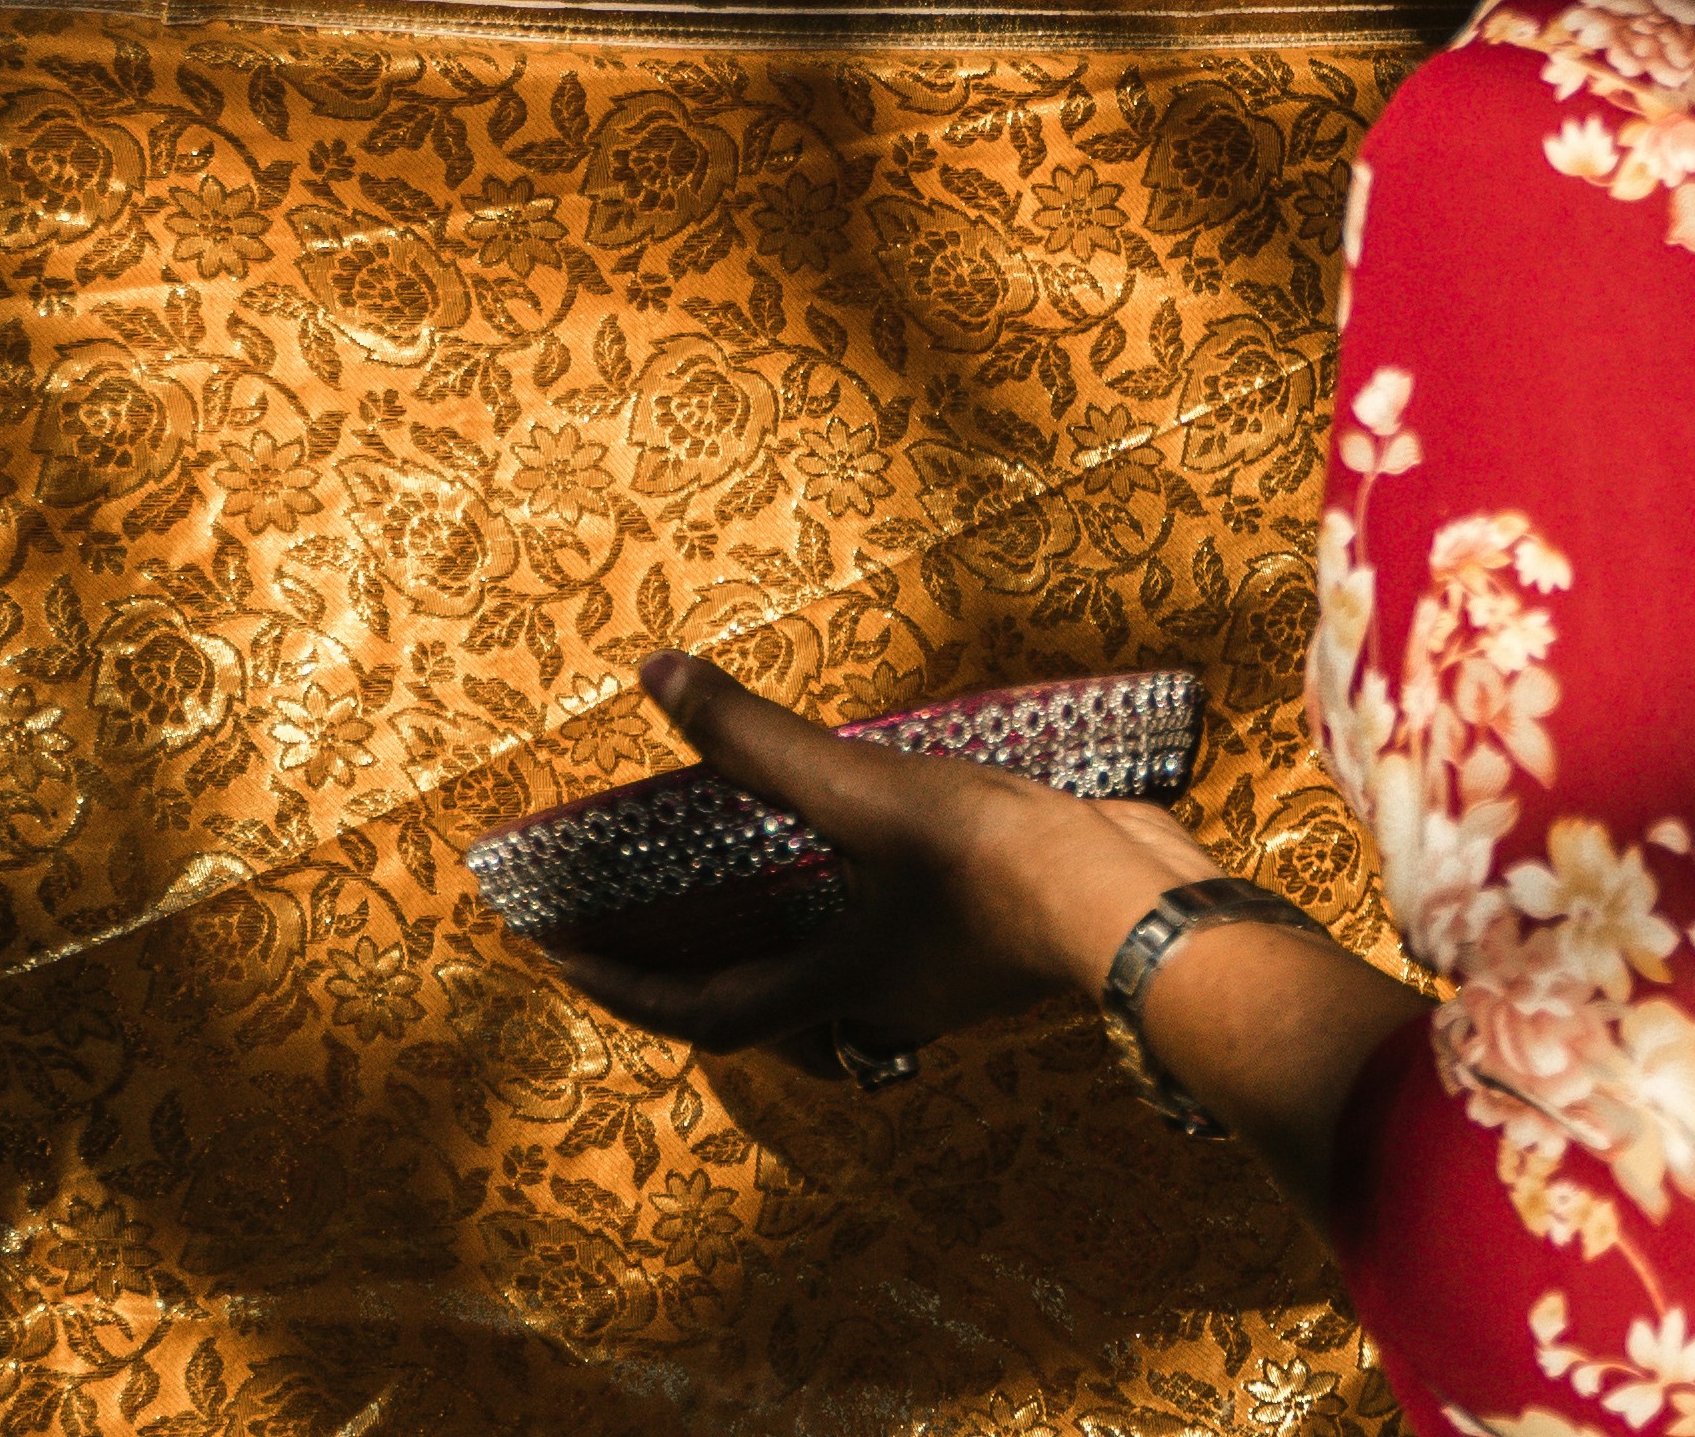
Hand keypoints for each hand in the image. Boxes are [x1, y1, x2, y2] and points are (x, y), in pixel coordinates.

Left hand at [533, 647, 1222, 1072]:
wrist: (1140, 910)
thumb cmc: (998, 865)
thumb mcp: (866, 790)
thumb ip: (760, 742)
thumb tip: (657, 676)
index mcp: (833, 987)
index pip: (696, 1014)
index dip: (617, 986)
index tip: (554, 954)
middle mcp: (878, 1005)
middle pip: (761, 1019)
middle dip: (693, 978)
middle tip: (641, 928)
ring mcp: (940, 983)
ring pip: (831, 992)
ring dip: (778, 952)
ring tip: (746, 890)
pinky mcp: (989, 949)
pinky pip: (894, 950)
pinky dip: (851, 916)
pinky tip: (865, 855)